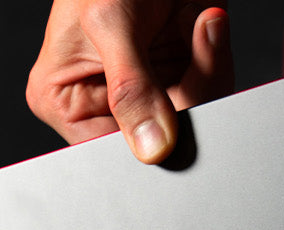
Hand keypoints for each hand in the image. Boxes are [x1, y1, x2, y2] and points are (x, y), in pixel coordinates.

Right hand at [26, 0, 233, 161]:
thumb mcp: (108, 23)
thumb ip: (129, 89)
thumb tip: (151, 150)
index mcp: (66, 101)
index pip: (105, 152)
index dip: (139, 147)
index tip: (166, 127)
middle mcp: (107, 105)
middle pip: (155, 141)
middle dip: (183, 104)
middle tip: (193, 64)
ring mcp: (148, 93)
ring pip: (191, 120)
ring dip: (208, 74)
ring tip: (202, 28)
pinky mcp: (182, 77)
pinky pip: (211, 92)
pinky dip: (217, 59)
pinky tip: (207, 26)